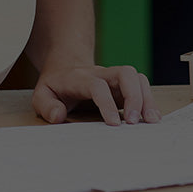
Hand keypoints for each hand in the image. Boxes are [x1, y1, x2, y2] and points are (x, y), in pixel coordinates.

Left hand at [32, 63, 161, 125]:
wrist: (65, 68)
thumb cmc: (55, 86)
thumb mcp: (42, 95)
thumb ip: (46, 106)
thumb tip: (58, 115)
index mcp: (80, 78)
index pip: (97, 85)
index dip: (107, 103)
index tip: (113, 124)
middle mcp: (101, 74)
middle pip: (125, 73)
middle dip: (134, 97)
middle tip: (133, 122)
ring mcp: (114, 79)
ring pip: (137, 78)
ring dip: (146, 99)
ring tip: (149, 122)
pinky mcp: (123, 87)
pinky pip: (142, 87)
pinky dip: (150, 101)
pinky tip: (150, 119)